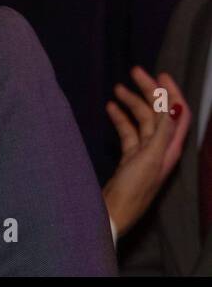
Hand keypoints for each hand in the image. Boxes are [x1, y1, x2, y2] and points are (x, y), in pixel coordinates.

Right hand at [101, 67, 189, 238]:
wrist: (112, 214)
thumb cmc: (132, 190)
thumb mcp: (149, 159)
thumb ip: (162, 132)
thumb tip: (172, 105)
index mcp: (169, 148)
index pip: (177, 113)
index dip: (171, 93)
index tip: (159, 73)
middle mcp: (161, 149)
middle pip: (158, 114)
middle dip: (148, 92)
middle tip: (133, 72)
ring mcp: (145, 154)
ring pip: (142, 121)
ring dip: (132, 103)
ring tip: (117, 88)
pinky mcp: (129, 159)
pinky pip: (128, 133)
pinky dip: (120, 118)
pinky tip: (110, 108)